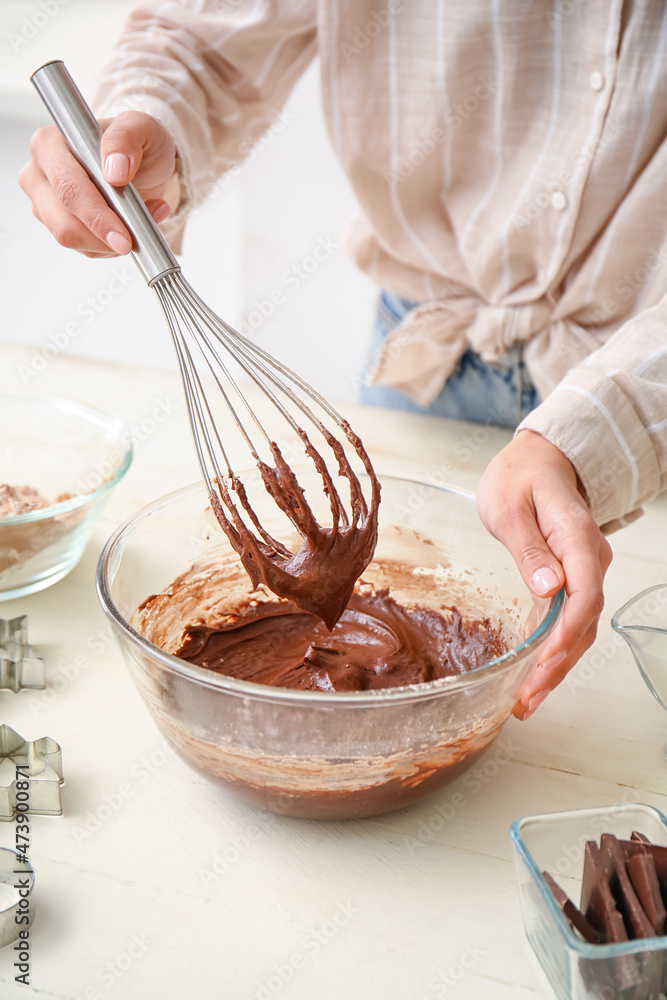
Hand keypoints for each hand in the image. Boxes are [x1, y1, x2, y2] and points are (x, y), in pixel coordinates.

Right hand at [18, 111, 179, 257]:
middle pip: (63, 221)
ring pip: (71, 239)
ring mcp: (45, 203)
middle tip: (133, 240)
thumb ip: (126, 139)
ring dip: (109, 242)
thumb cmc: (136, 143)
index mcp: (49, 144)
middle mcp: (39, 174)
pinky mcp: (59, 225)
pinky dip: (110, 246)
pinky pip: (84, 248)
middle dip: (102, 236)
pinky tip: (128, 228)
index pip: (67, 187)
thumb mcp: (142, 128)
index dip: (96, 215)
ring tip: (139, 223)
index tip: (122, 234)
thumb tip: (115, 171)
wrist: (143, 164)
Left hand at [477, 429, 612, 719]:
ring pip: (578, 629)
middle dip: (557, 665)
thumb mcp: (511, 505)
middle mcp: (589, 560)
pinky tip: (532, 677)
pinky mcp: (570, 582)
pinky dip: (552, 652)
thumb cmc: (520, 477)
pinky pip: (567, 622)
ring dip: (555, 667)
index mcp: (577, 538)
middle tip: (527, 698)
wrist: (539, 461)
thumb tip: (548, 586)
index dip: (568, 632)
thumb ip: (528, 546)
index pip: (584, 593)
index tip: (546, 660)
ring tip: (526, 701)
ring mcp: (583, 573)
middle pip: (583, 621)